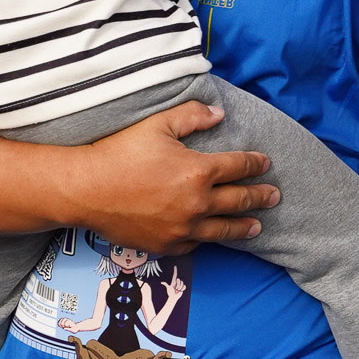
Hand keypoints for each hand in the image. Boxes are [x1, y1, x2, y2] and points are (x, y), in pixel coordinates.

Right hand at [63, 101, 277, 255]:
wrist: (85, 190)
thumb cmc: (119, 153)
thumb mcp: (156, 125)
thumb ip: (192, 116)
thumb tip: (220, 114)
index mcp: (198, 171)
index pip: (238, 166)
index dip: (255, 163)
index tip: (265, 163)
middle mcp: (197, 203)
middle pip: (239, 201)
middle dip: (260, 197)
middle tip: (274, 197)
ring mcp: (183, 228)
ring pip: (224, 230)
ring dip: (245, 226)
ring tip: (257, 227)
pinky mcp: (167, 245)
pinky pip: (196, 244)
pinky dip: (208, 239)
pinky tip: (214, 237)